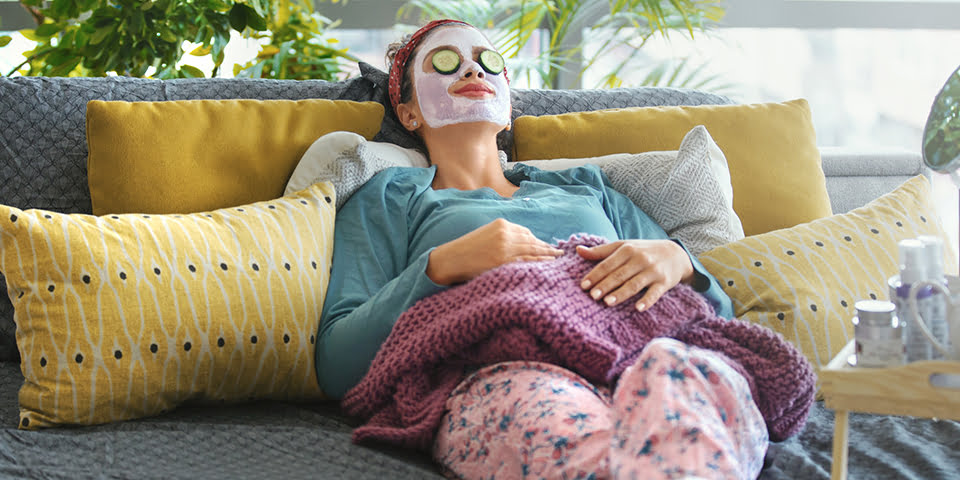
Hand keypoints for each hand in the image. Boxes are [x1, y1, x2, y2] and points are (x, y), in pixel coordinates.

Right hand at [427, 218, 563, 284]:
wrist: (449, 260)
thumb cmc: (466, 249)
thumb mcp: (486, 234)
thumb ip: (503, 236)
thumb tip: (524, 243)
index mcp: (502, 225)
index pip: (526, 232)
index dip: (538, 240)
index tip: (546, 246)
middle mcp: (506, 234)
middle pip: (533, 241)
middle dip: (547, 248)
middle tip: (559, 253)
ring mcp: (505, 249)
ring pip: (532, 252)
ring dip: (547, 256)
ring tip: (556, 260)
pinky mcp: (503, 263)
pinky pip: (525, 263)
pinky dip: (538, 265)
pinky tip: (546, 267)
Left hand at [576, 240, 693, 310]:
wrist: (675, 253)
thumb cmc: (643, 251)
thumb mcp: (624, 246)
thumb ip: (601, 251)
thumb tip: (578, 250)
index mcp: (627, 249)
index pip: (608, 264)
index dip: (595, 275)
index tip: (583, 286)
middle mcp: (640, 259)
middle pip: (619, 274)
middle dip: (605, 285)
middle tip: (592, 296)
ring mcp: (652, 271)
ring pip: (634, 284)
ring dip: (621, 293)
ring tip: (607, 303)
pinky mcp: (664, 282)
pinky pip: (654, 293)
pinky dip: (647, 300)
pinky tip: (638, 308)